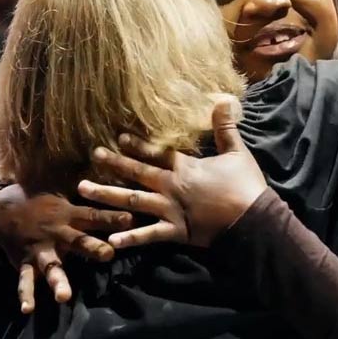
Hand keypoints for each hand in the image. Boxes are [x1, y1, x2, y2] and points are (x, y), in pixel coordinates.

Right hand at [0, 185, 129, 312]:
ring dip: (58, 280)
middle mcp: (56, 233)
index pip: (94, 215)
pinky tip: (28, 309)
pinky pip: (25, 280)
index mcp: (67, 214)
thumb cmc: (39, 198)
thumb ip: (86, 191)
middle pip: (78, 241)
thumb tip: (114, 176)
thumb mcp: (61, 188)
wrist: (0, 210)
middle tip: (108, 254)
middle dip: (92, 248)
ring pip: (51, 266)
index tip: (131, 220)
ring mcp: (40, 250)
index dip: (111, 217)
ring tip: (64, 297)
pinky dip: (26, 294)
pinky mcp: (25, 262)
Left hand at [77, 99, 266, 248]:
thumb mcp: (237, 152)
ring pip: (133, 201)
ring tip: (83, 192)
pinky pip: (148, 235)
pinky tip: (111, 240)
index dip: (137, 144)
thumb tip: (224, 99)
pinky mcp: (176, 232)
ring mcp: (170, 210)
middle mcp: (171, 187)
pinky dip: (130, 238)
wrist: (254, 221)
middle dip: (114, 164)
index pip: (157, 153)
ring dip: (107, 196)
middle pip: (137, 173)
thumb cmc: (245, 186)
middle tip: (92, 156)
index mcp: (186, 167)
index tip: (117, 137)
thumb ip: (225, 128)